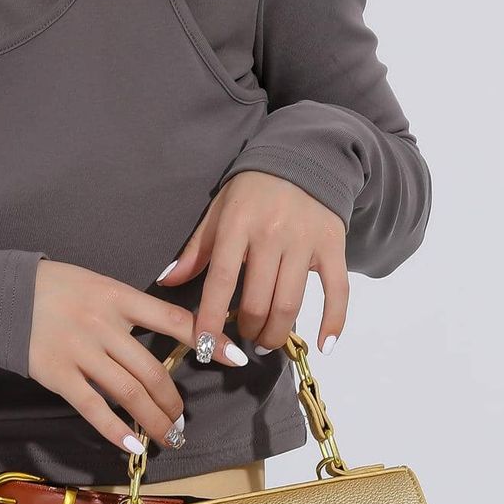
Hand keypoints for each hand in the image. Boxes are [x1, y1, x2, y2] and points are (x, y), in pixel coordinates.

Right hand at [28, 259, 246, 451]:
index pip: (174, 320)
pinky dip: (116, 430)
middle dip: (173, 401)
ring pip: (129, 393)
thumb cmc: (52, 288)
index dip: (207, 339)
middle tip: (182, 419)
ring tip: (168, 436)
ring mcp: (80, 351)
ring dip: (154, 420)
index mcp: (118, 296)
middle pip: (152, 370)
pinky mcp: (57, 374)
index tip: (234, 357)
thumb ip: (129, 306)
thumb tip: (171, 328)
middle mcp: (103, 324)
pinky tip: (135, 445)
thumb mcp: (96, 283)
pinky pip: (93, 407)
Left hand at [157, 171, 348, 356]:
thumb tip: (167, 280)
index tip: (205, 345)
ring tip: (266, 342)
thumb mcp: (220, 211)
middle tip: (244, 337)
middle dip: (248, 329)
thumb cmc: (255, 190)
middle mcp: (272, 234)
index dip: (211, 317)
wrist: (305, 158)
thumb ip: (197, 249)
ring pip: (290, 303)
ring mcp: (305, 241)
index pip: (222, 280)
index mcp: (238, 224)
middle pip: (258, 301)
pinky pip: (336, 290)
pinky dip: (333, 322)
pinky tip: (322, 345)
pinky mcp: (333, 246)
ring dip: (276, 333)